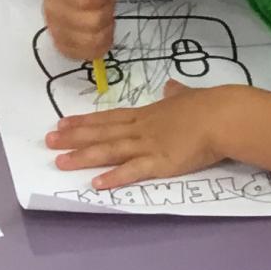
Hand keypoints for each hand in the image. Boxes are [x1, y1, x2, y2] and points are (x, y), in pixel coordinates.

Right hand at [44, 0, 119, 62]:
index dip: (102, 0)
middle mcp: (51, 11)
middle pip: (92, 23)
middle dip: (106, 16)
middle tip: (105, 8)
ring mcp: (55, 31)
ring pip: (90, 42)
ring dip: (104, 32)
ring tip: (103, 22)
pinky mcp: (62, 47)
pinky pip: (86, 55)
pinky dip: (99, 46)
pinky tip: (100, 34)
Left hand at [47, 82, 238, 187]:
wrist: (223, 116)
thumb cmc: (209, 105)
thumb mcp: (187, 95)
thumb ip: (177, 93)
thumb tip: (172, 86)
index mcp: (147, 114)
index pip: (109, 117)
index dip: (84, 121)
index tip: (62, 123)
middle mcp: (141, 129)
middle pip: (101, 133)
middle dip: (73, 138)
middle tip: (48, 141)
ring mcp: (148, 145)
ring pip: (109, 150)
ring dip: (83, 156)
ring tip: (59, 162)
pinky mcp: (160, 163)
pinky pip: (132, 171)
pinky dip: (113, 177)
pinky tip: (95, 183)